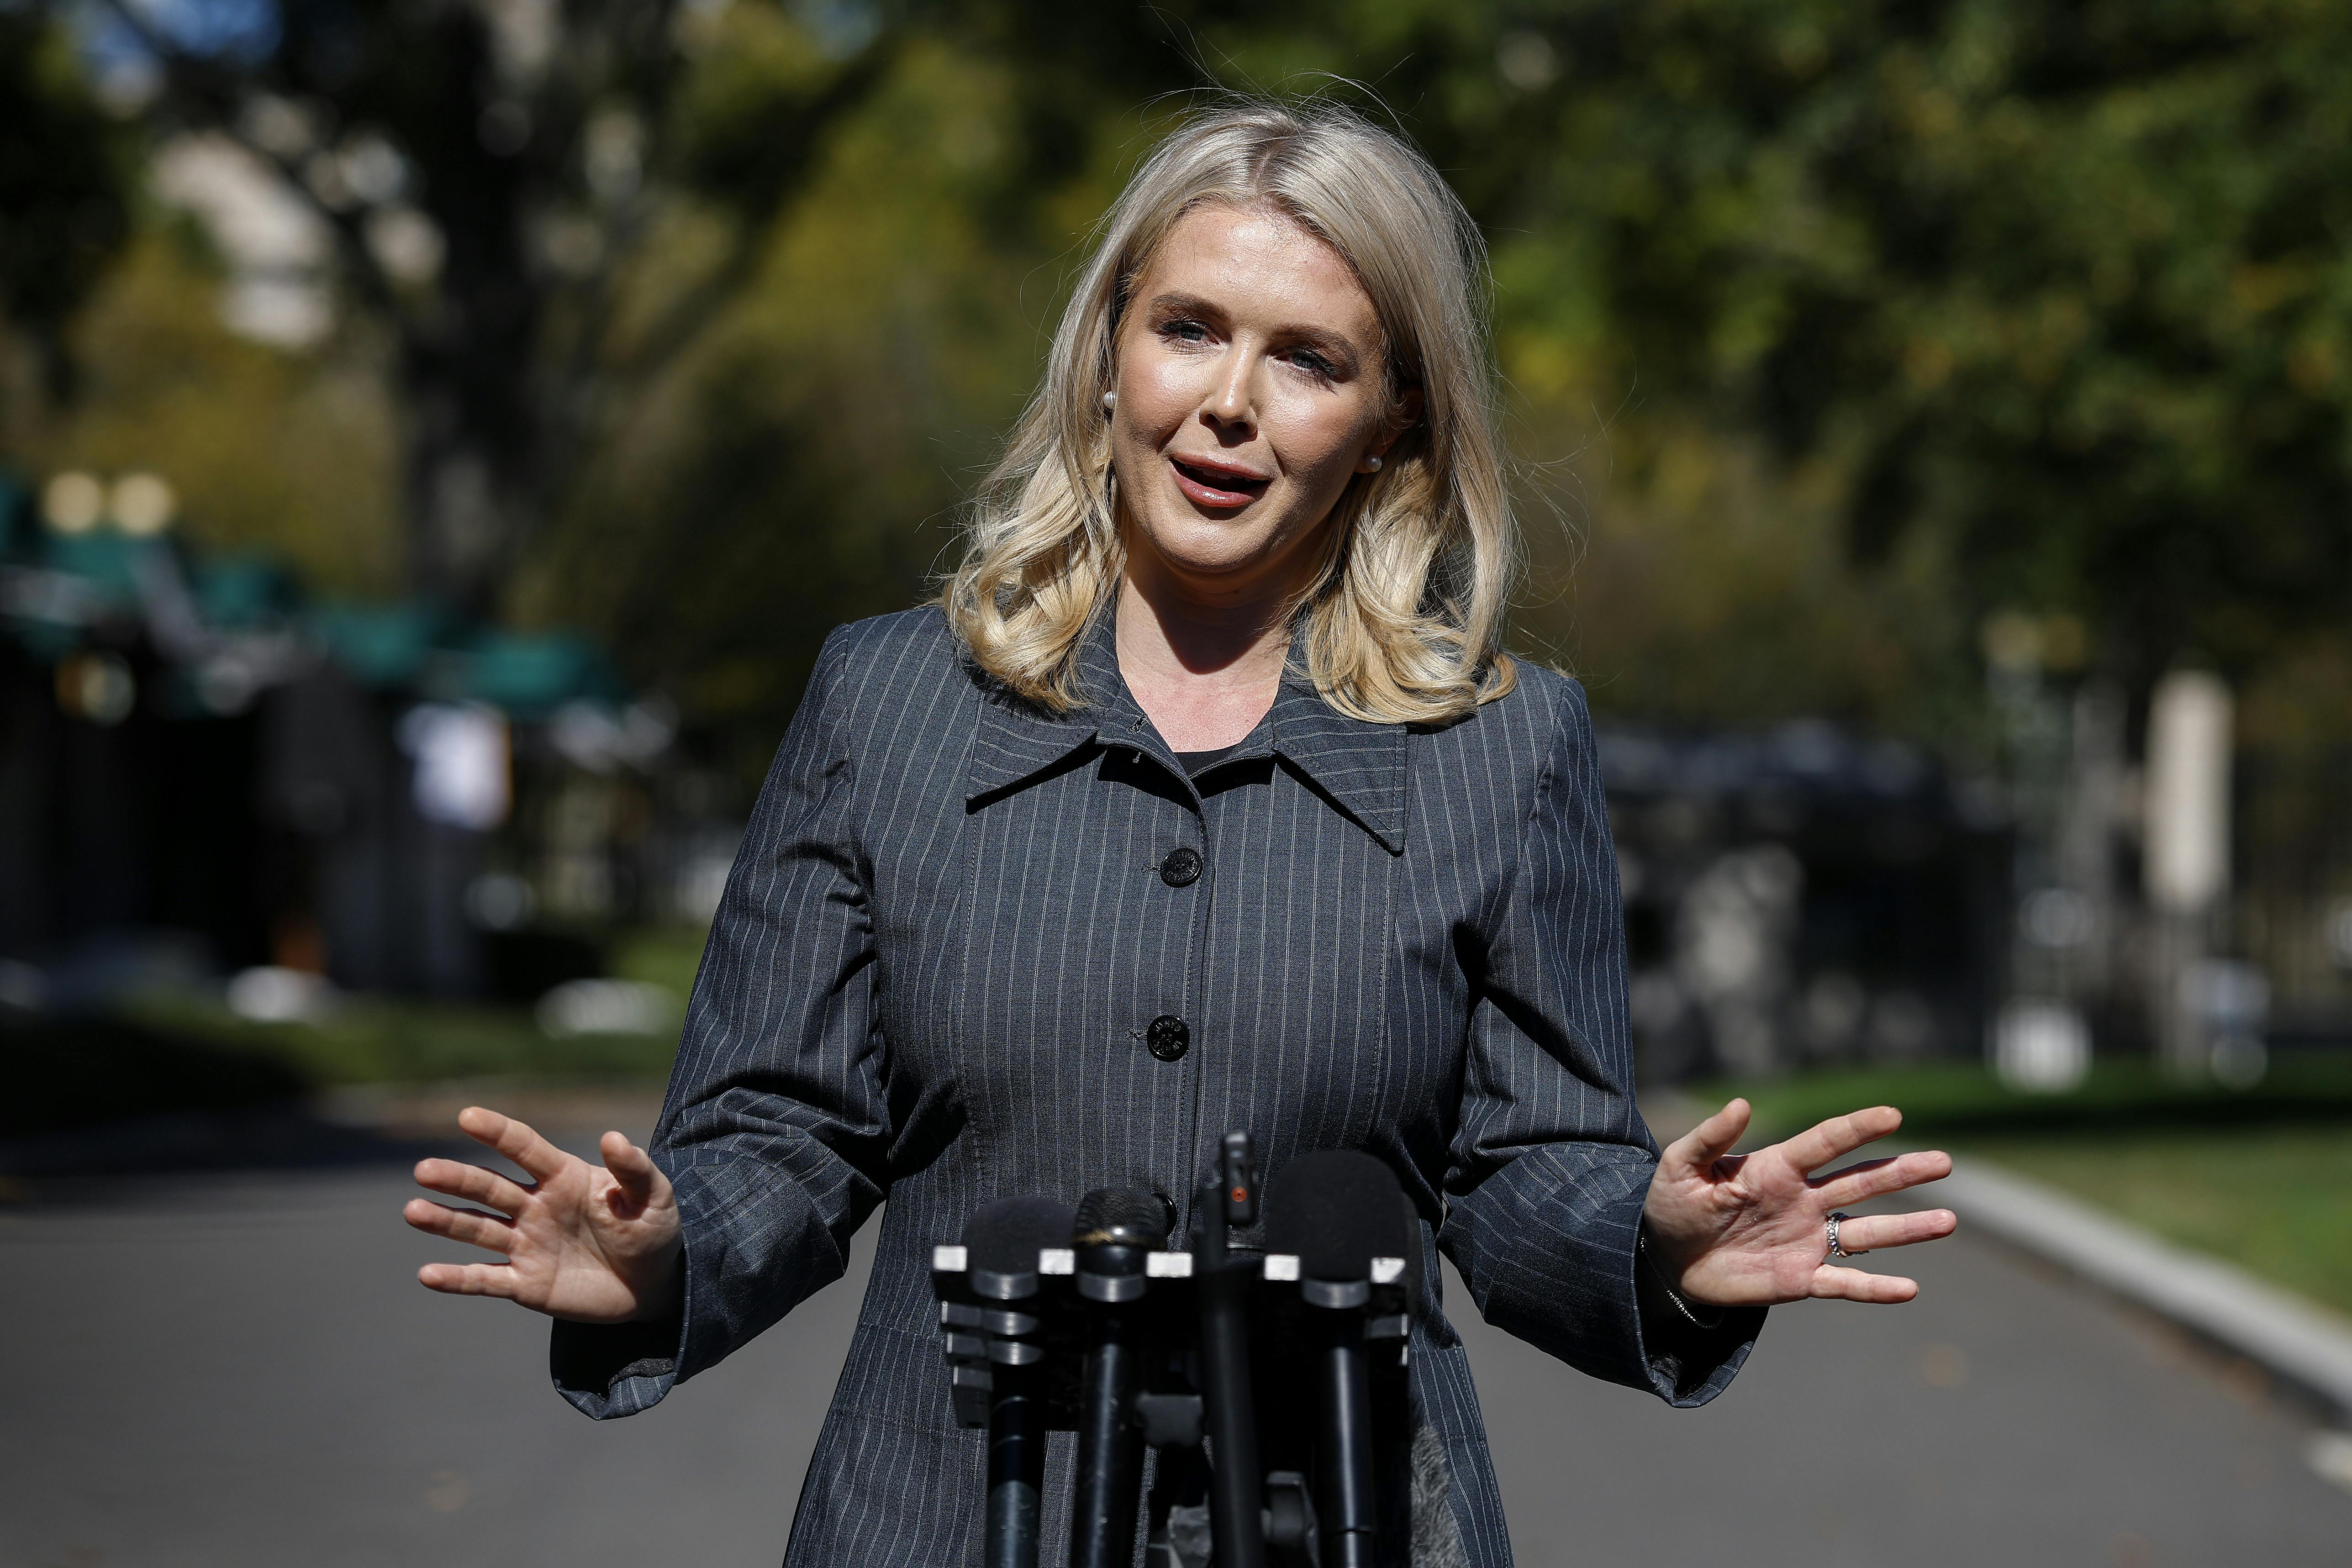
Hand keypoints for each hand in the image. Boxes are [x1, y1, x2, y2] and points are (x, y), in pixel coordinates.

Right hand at [404, 1106, 681, 1323]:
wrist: (653, 1284)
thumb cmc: (653, 1230)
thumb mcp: (654, 1197)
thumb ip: (634, 1170)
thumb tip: (613, 1137)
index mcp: (564, 1178)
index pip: (525, 1149)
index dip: (498, 1132)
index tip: (467, 1116)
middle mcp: (536, 1207)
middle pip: (490, 1188)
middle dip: (458, 1179)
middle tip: (424, 1170)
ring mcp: (526, 1245)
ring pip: (478, 1230)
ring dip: (445, 1222)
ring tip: (413, 1212)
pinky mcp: (525, 1284)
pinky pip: (485, 1280)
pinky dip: (456, 1278)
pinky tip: (427, 1274)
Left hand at [1641, 1099, 1955, 1306]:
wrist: (1665, 1259)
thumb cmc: (1673, 1204)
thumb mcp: (1680, 1166)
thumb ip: (1711, 1137)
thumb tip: (1741, 1102)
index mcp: (1776, 1168)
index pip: (1825, 1142)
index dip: (1856, 1128)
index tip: (1892, 1114)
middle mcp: (1802, 1201)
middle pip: (1861, 1182)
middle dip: (1902, 1172)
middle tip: (1944, 1161)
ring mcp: (1806, 1240)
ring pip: (1866, 1232)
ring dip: (1907, 1228)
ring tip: (1948, 1221)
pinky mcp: (1800, 1279)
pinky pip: (1845, 1284)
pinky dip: (1876, 1288)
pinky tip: (1910, 1288)